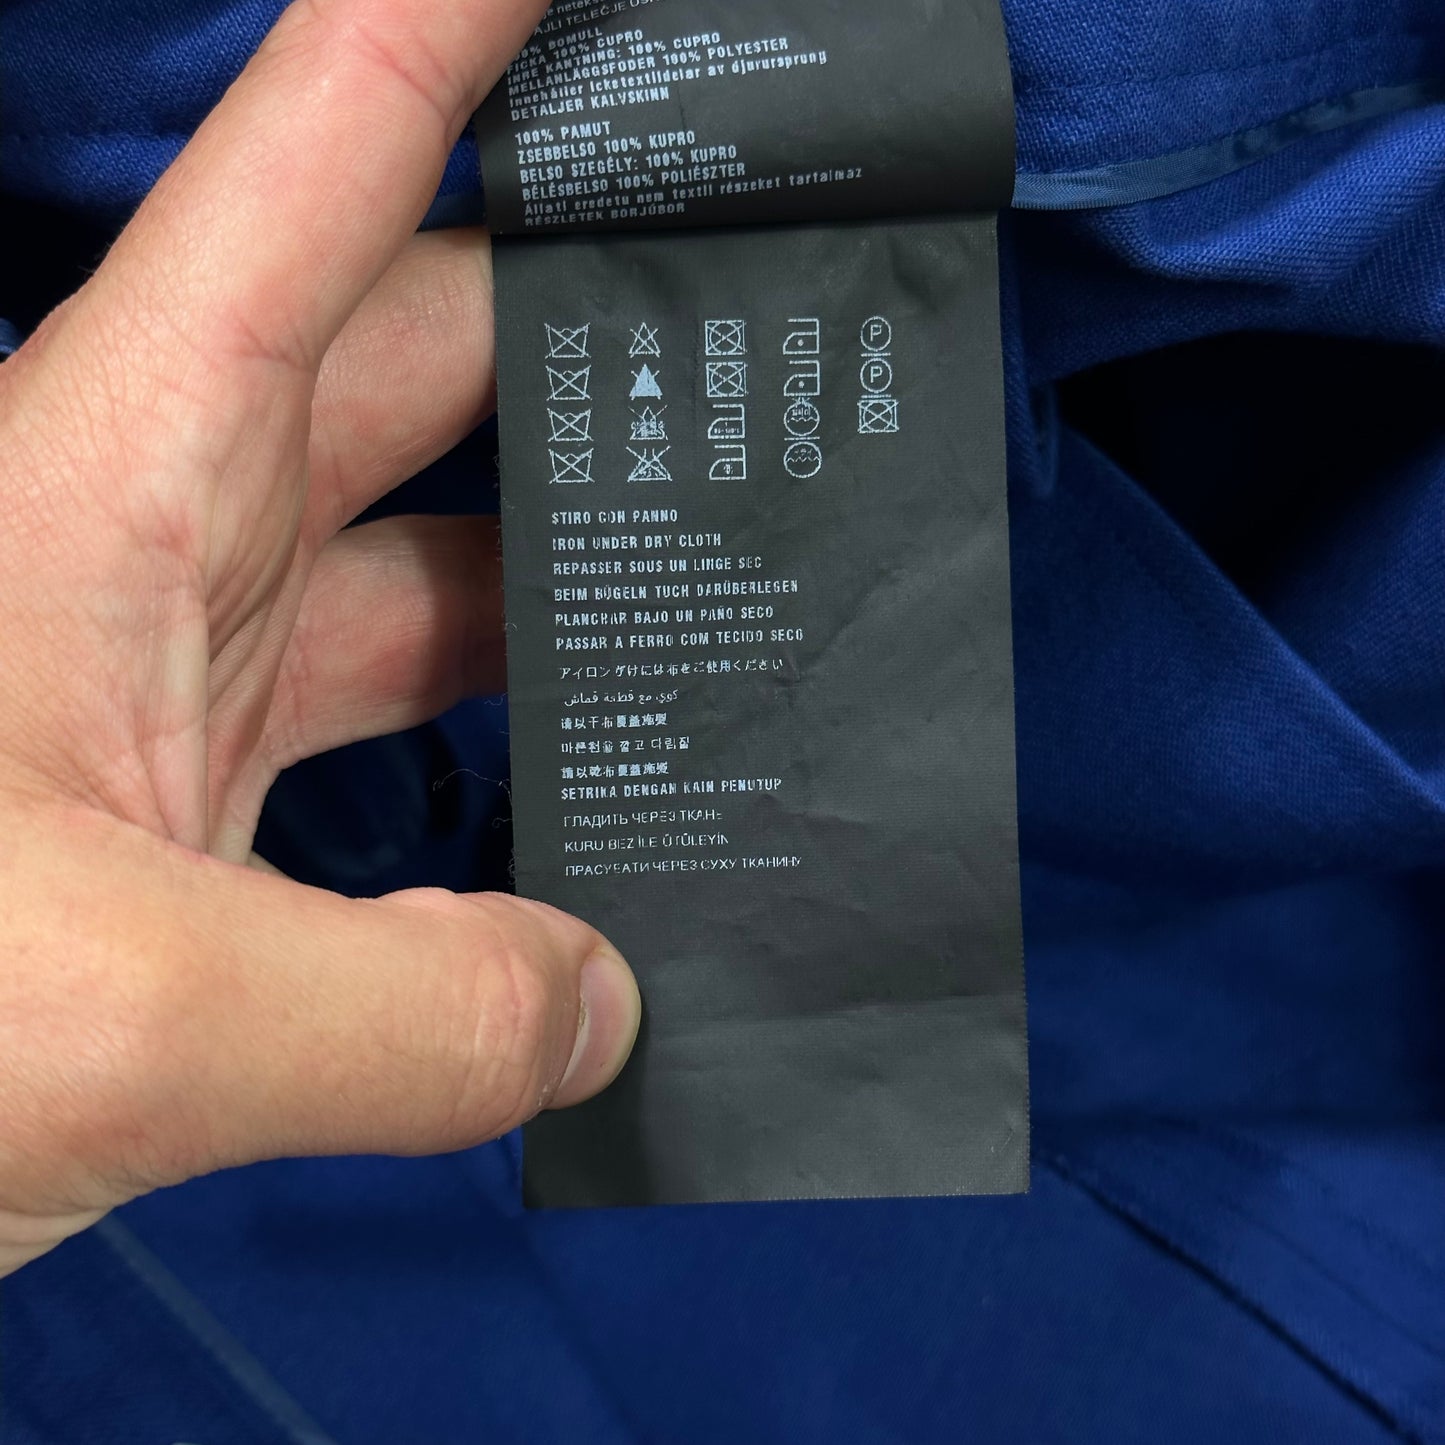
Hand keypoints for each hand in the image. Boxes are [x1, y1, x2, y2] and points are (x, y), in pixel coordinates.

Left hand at [0, 0, 639, 1275]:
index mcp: (116, 470)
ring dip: (577, 566)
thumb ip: (399, 1010)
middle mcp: (160, 534)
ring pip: (436, 548)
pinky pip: (407, 717)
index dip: (458, 22)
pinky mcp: (205, 799)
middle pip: (429, 345)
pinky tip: (606, 798)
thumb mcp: (103, 1008)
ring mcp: (192, 669)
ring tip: (745, 586)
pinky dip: (512, 752)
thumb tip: (595, 1007)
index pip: (320, 156)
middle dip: (596, 313)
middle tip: (773, 332)